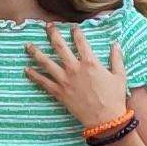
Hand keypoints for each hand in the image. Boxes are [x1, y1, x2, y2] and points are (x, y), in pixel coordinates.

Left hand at [20, 21, 134, 128]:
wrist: (105, 119)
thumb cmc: (114, 97)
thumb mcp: (120, 75)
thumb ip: (116, 58)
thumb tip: (115, 44)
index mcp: (90, 63)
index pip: (80, 42)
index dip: (76, 32)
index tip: (72, 27)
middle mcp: (74, 68)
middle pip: (59, 47)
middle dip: (52, 34)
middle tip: (47, 26)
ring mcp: (64, 80)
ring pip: (46, 63)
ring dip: (36, 53)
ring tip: (28, 46)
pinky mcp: (59, 92)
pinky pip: (43, 82)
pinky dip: (34, 75)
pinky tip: (26, 69)